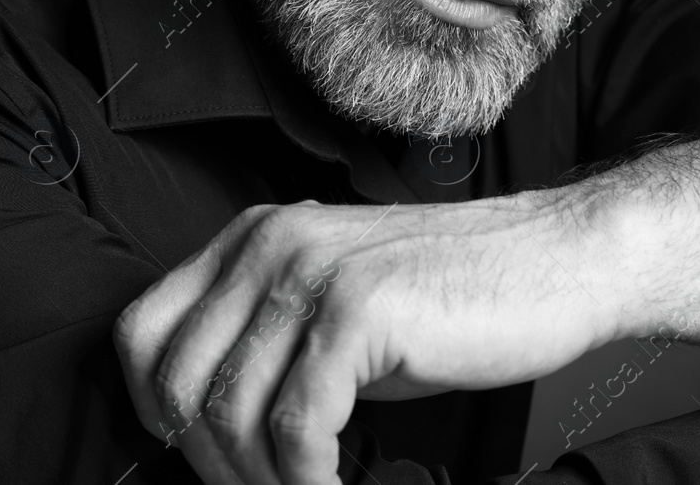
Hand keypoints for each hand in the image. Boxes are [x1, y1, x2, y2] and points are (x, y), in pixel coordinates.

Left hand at [114, 191, 633, 484]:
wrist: (557, 262)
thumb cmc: (447, 303)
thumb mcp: (334, 307)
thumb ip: (265, 344)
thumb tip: (202, 432)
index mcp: (250, 239)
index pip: (142, 334)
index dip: (156, 415)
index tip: (205, 462)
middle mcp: (266, 244)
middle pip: (176, 383)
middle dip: (210, 465)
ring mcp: (310, 271)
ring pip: (231, 414)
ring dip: (261, 482)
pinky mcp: (359, 311)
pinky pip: (297, 430)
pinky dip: (307, 483)